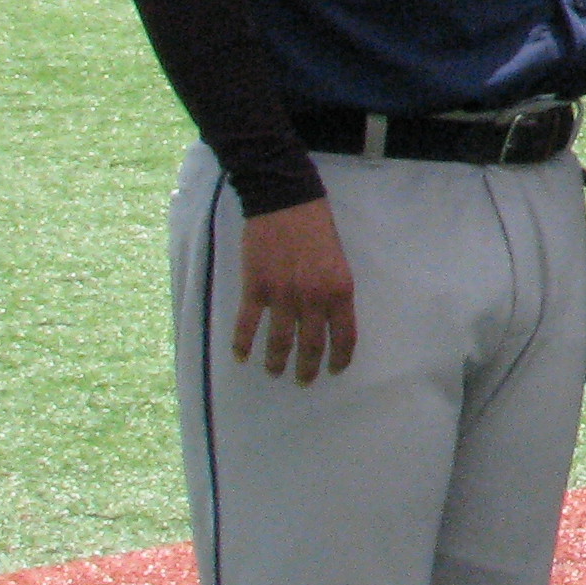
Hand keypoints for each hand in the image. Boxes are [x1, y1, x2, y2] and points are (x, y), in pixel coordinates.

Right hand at [235, 198, 356, 382]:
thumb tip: (330, 321)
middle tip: (303, 381)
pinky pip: (248, 325)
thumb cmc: (318, 229)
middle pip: (311, 345)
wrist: (287, 204)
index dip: (340, 358)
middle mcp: (314, 298)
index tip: (334, 371)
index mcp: (340, 290)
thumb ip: (335, 292)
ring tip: (275, 372)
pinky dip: (243, 344)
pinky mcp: (255, 288)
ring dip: (277, 362)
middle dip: (308, 368)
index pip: (344, 336)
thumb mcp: (339, 261)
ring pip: (280, 341)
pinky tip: (241, 356)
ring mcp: (283, 295)